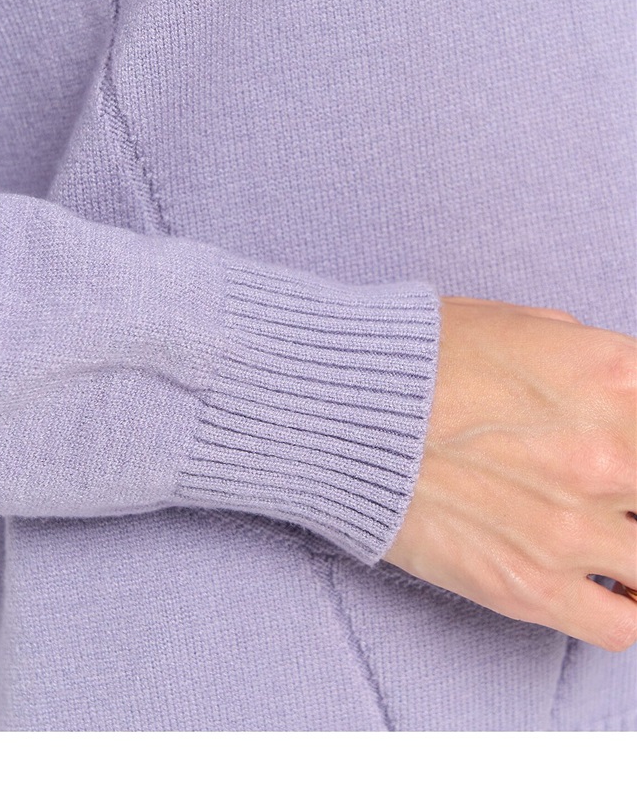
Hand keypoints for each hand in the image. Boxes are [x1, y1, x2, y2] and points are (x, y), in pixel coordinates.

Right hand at [382, 296, 636, 650]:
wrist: (340, 409)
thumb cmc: (421, 356)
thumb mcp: (521, 324)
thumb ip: (592, 360)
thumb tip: (619, 396)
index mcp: (614, 377)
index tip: (628, 445)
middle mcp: (610, 454)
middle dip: (633, 487)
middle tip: (608, 486)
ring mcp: (574, 528)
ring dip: (634, 546)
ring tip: (608, 534)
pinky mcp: (531, 588)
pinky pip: (624, 623)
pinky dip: (624, 606)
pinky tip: (602, 583)